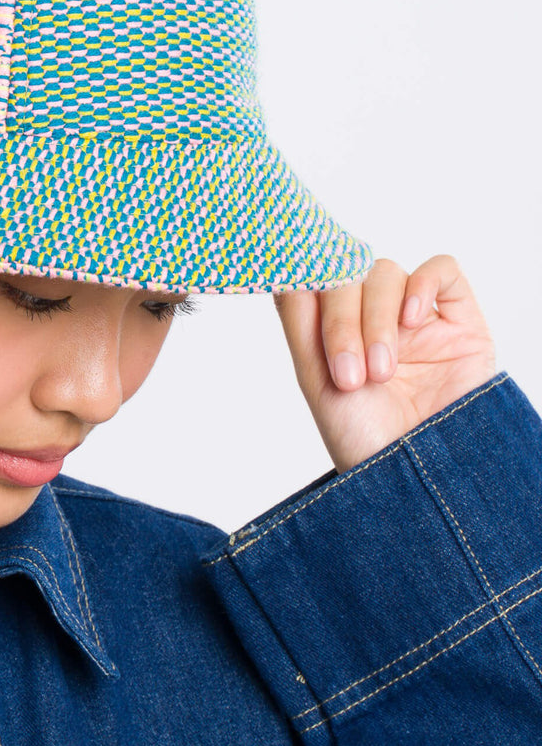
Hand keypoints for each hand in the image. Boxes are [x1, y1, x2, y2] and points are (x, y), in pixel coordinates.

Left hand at [272, 255, 497, 472]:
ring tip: (381, 372)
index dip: (308, 285)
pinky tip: (412, 320)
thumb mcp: (315, 376)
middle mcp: (373, 317)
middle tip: (350, 375)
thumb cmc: (364, 437)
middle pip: (349, 275)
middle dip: (342, 323)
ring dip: (377, 319)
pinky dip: (421, 284)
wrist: (418, 477)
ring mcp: (417, 316)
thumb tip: (285, 268)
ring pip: (386, 274)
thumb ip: (300, 321)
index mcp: (335, 327)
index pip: (318, 278)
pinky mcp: (460, 320)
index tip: (301, 302)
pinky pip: (441, 270)